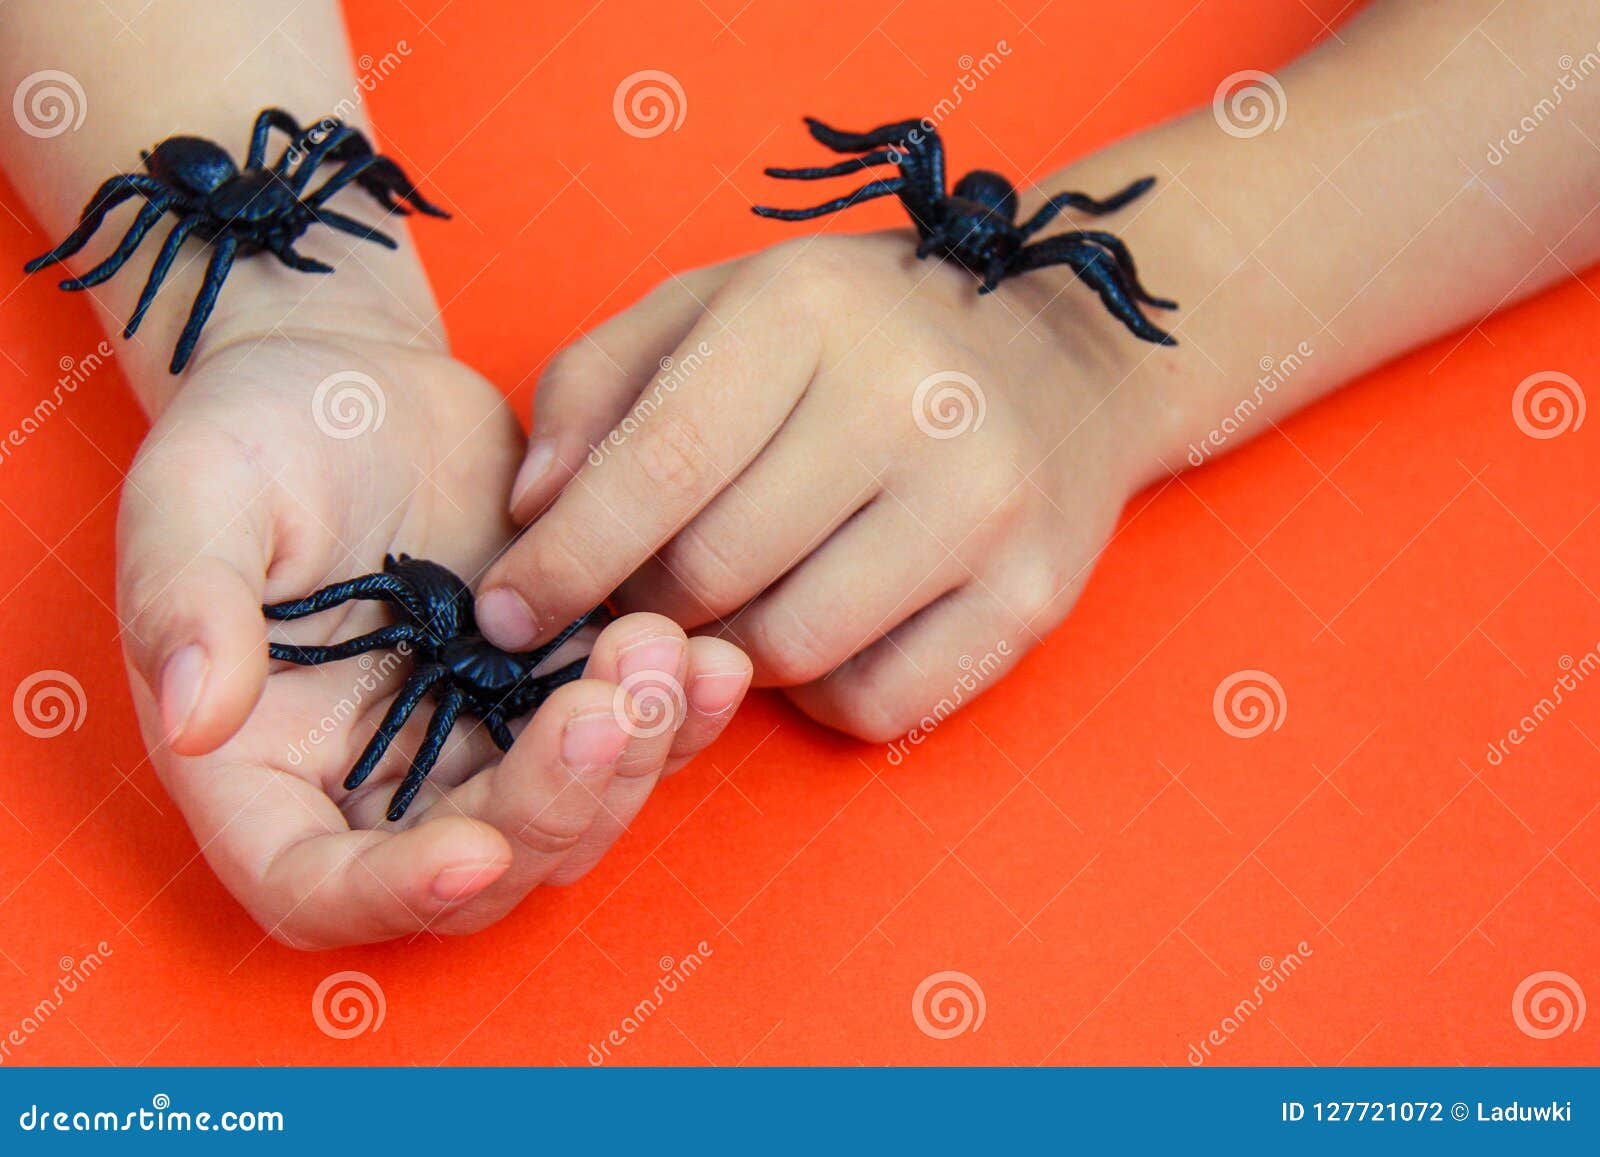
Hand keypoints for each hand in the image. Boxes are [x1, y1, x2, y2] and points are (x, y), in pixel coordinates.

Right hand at [119, 327, 751, 946]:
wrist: (354, 384)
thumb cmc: (251, 436)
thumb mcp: (193, 496)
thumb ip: (184, 604)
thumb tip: (191, 717)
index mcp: (267, 771)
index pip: (321, 888)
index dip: (399, 895)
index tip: (477, 850)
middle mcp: (381, 783)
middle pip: (481, 870)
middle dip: (555, 809)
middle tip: (611, 706)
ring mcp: (480, 743)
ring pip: (573, 820)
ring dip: (636, 764)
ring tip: (667, 653)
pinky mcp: (555, 692)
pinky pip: (630, 740)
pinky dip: (681, 719)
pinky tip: (716, 660)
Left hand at [474, 231, 1174, 739]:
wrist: (1060, 360)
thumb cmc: (855, 337)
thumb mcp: (715, 308)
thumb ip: (598, 386)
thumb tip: (532, 510)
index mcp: (811, 308)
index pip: (661, 462)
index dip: (566, 556)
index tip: (507, 614)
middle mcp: (912, 400)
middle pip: (714, 570)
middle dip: (643, 607)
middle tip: (637, 596)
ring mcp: (986, 505)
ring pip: (787, 651)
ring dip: (728, 651)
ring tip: (734, 602)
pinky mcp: (1031, 596)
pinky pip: (873, 703)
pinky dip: (818, 690)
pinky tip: (822, 627)